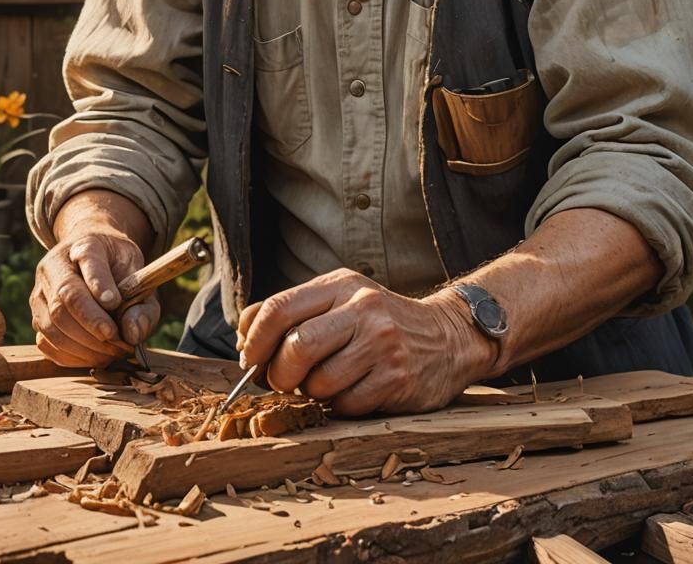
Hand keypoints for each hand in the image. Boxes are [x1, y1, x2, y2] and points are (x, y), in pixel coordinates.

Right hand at [30, 232, 159, 366]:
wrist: (93, 256)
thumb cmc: (117, 265)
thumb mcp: (138, 273)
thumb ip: (141, 302)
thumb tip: (132, 334)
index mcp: (85, 245)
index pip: (88, 261)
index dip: (99, 284)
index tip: (115, 304)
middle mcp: (54, 266)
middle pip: (64, 300)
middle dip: (93, 327)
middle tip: (121, 343)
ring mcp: (40, 292)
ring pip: (51, 325)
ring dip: (84, 347)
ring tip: (112, 352)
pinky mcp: (36, 316)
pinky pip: (46, 343)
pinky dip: (71, 357)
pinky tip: (94, 356)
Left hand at [237, 268, 494, 416]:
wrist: (448, 337)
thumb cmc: (379, 321)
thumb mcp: (341, 299)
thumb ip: (295, 311)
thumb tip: (244, 336)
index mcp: (341, 285)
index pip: (278, 308)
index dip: (253, 340)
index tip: (248, 359)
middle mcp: (362, 309)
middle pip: (296, 348)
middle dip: (279, 373)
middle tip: (282, 381)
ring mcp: (382, 345)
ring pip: (319, 383)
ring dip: (311, 393)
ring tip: (324, 383)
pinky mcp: (396, 379)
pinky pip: (346, 405)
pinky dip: (339, 406)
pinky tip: (352, 392)